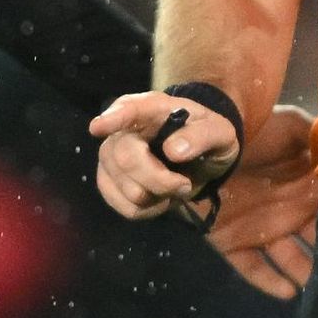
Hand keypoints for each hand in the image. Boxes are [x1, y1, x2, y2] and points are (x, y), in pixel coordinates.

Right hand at [90, 91, 242, 220]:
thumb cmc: (207, 137)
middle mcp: (124, 129)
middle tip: (184, 184)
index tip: (98, 128)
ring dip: (155, 196)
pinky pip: (121, 205)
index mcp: (150, 108)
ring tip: (173, 188)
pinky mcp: (109, 181)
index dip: (112, 118)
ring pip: (122, 186)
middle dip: (158, 180)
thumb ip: (202, 135)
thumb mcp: (220, 132)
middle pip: (124, 158)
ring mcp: (111, 156)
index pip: (128, 109)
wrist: (201, 158)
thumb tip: (174, 151)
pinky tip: (159, 199)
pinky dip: (146, 210)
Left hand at [201, 103, 317, 298]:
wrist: (203, 140)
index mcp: (305, 187)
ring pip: (290, 259)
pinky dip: (269, 281)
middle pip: (317, 240)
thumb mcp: (295, 127)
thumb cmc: (254, 131)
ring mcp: (260, 227)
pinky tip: (288, 292)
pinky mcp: (233, 240)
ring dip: (305, 274)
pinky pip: (253, 267)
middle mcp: (288, 210)